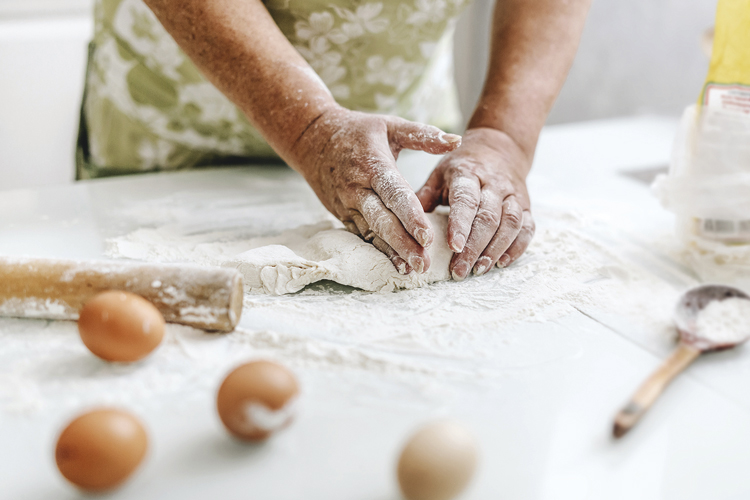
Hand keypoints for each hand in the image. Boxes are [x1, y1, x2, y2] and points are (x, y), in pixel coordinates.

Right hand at [292, 106, 461, 273]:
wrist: (311, 138)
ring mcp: (348, 204)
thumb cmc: (357, 131)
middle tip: (424, 264)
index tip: (427, 237)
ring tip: (412, 270)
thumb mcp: (389, 125)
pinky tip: (395, 265)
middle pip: (382, 221)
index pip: (394, 194)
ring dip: (392, 253)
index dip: (411, 217)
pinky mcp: (342, 214)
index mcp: (373, 165)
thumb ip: (423, 135)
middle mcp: (358, 188)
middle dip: (403, 244)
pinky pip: (362, 235)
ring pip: (371, 233)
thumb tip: (456, 141)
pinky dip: (378, 251)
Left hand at [416, 127, 534, 279]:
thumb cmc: (461, 168)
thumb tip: (405, 226)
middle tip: (460, 271)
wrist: (500, 148)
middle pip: (488, 217)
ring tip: (479, 270)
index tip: (453, 247)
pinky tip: (502, 263)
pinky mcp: (526, 205)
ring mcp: (513, 195)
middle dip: (474, 247)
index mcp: (468, 174)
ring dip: (495, 250)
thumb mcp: (439, 175)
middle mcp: (494, 184)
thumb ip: (423, 199)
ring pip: (510, 224)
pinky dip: (517, 248)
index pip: (466, 200)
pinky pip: (527, 228)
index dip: (460, 225)